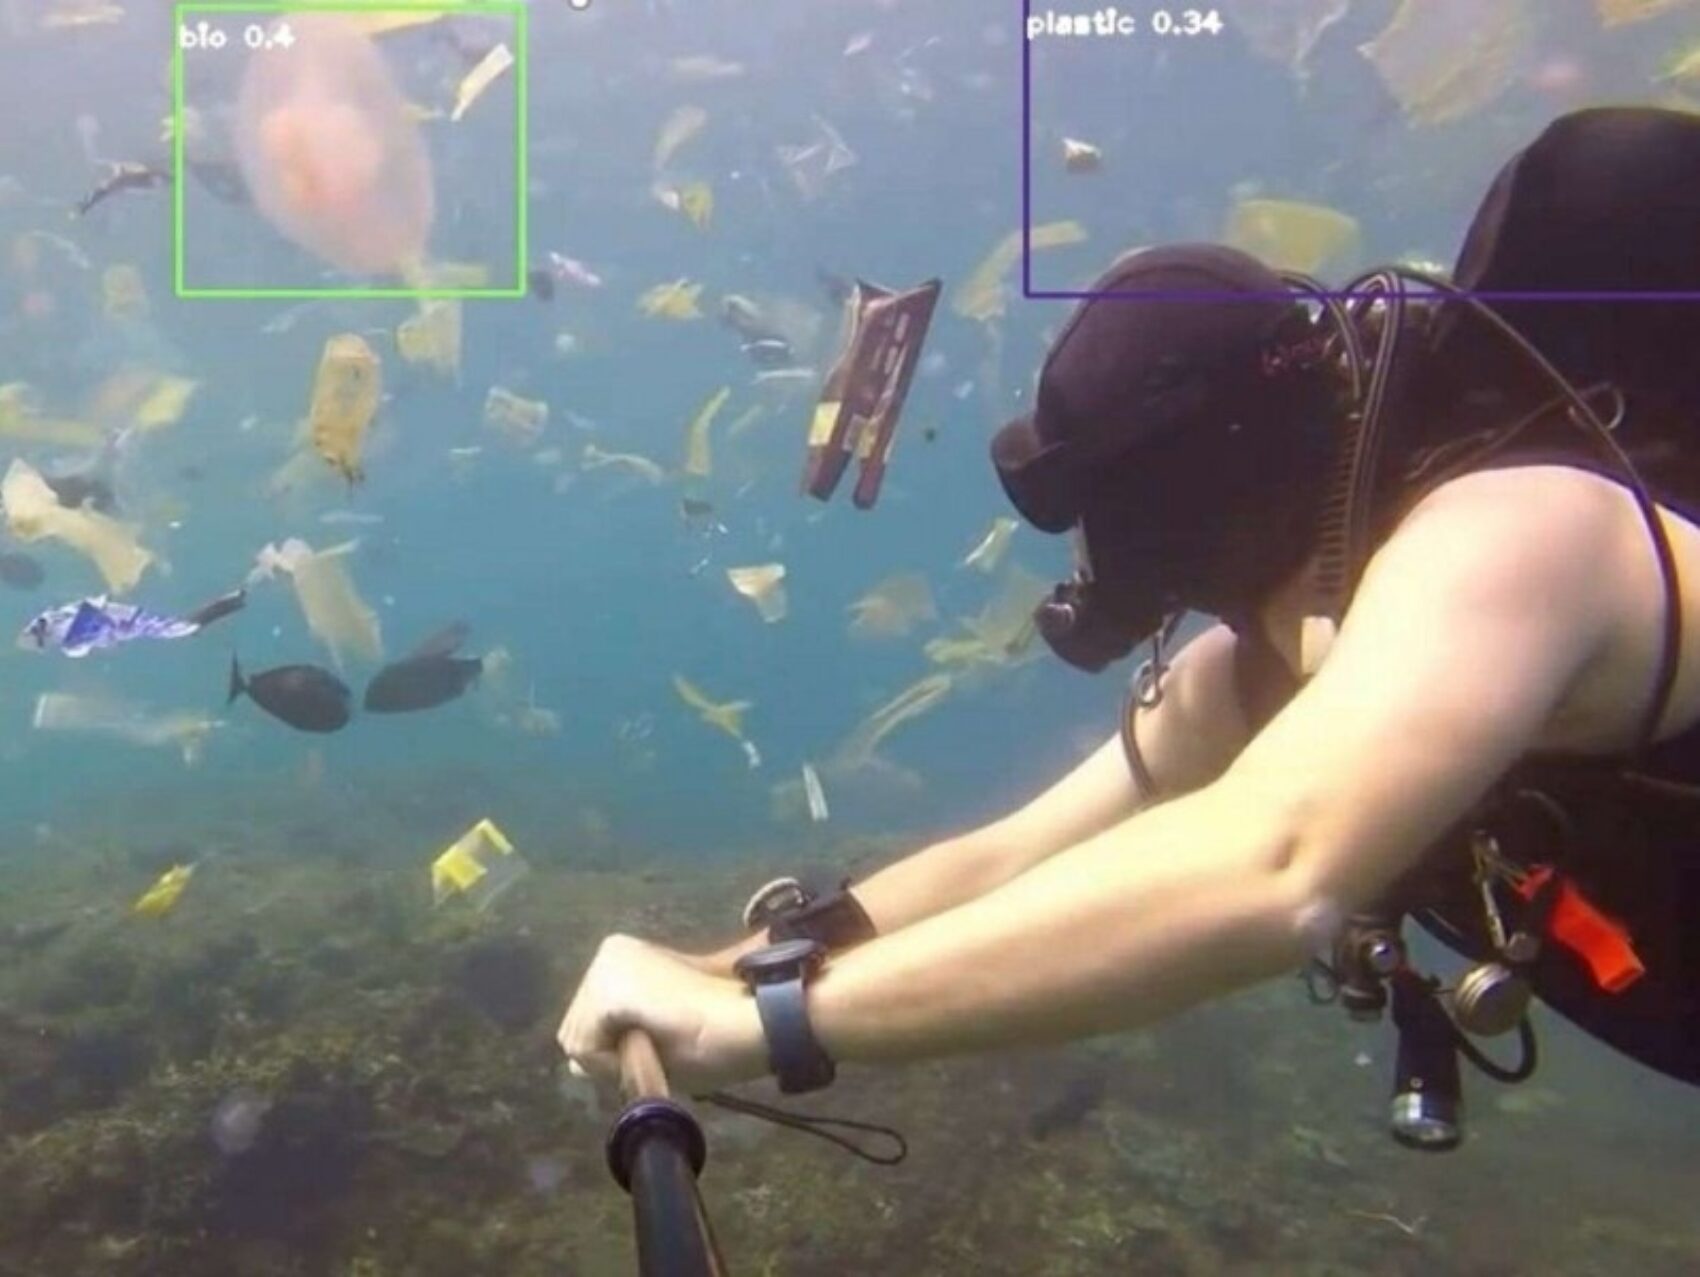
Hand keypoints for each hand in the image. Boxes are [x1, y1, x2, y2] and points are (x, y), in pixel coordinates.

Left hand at [558, 934, 766, 1092]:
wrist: (753, 1022)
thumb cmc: (719, 1031)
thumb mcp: (659, 1034)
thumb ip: (621, 1038)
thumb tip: (574, 1060)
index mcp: (623, 955)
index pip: (590, 1023)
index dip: (621, 1048)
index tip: (668, 1038)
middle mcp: (609, 951)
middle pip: (577, 1031)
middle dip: (613, 1054)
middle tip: (665, 1045)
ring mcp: (606, 966)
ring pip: (579, 1043)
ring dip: (617, 1061)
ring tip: (663, 1044)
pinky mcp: (609, 989)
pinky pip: (587, 1050)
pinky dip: (615, 1064)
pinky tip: (654, 1045)